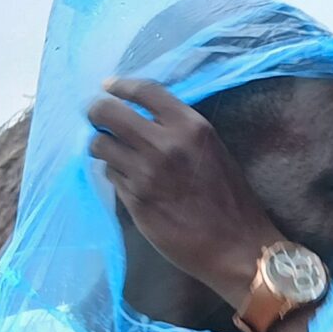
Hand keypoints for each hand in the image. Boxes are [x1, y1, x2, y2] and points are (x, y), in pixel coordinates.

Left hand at [85, 78, 275, 304]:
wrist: (236, 246)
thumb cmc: (230, 198)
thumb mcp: (212, 149)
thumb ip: (179, 130)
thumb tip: (141, 117)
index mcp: (191, 126)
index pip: (144, 91)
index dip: (120, 85)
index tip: (108, 86)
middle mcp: (164, 144)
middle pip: (107, 112)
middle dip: (96, 113)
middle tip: (98, 120)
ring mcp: (145, 173)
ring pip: (100, 145)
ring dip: (102, 147)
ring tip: (113, 153)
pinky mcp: (134, 199)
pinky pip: (110, 174)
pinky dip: (115, 173)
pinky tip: (130, 180)